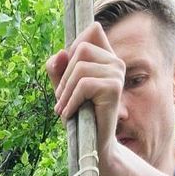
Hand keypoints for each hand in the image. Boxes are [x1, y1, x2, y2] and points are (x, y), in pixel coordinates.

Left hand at [47, 23, 122, 156]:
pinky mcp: (114, 88)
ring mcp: (117, 73)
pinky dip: (70, 101)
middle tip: (62, 98)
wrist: (93, 144)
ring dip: (65, 91)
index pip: (93, 30)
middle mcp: (115, 62)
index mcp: (106, 57)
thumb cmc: (79, 115)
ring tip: (64, 108)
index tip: (67, 73)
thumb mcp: (63, 88)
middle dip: (64, 75)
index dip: (74, 46)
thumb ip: (57, 69)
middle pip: (80, 48)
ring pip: (80, 67)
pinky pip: (83, 84)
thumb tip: (60, 53)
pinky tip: (69, 114)